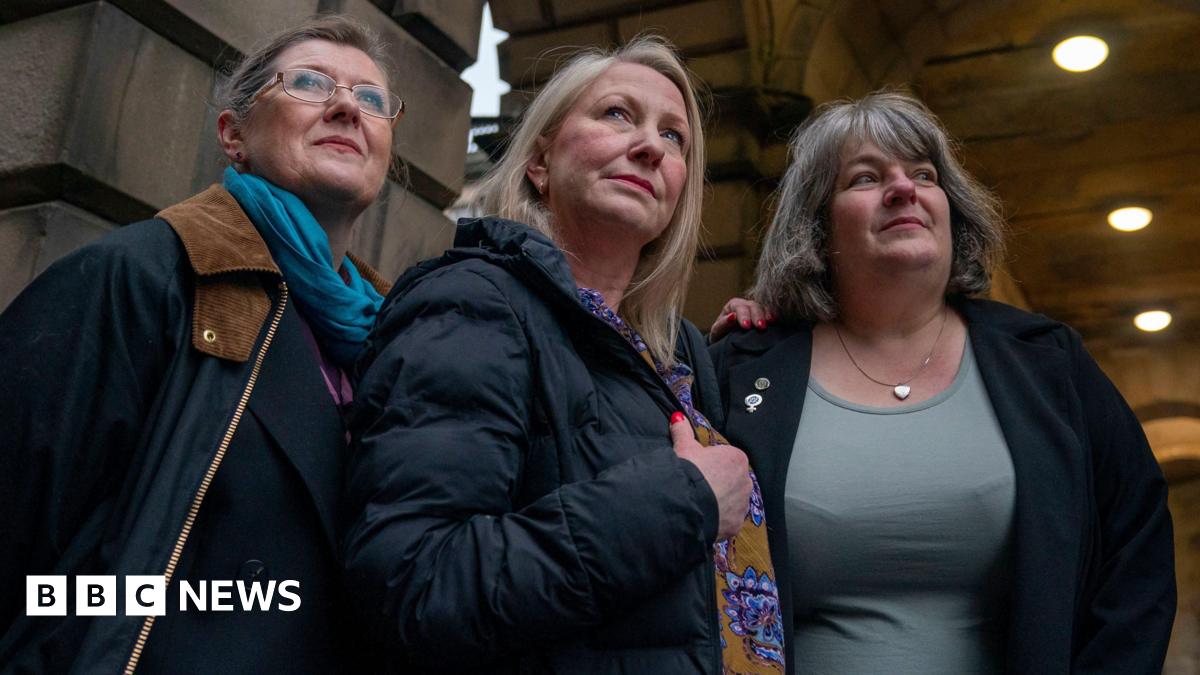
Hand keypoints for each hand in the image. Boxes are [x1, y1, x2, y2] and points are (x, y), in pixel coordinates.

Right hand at [669, 412, 750, 540]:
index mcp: (737, 458)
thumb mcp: (683, 447)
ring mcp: (742, 505)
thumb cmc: (688, 471)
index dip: (712, 464)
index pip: (727, 459)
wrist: (686, 504)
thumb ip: (683, 431)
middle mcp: (745, 481)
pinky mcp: (736, 525)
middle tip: (699, 486)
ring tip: (701, 503)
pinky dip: (719, 520)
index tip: (699, 469)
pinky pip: (728, 520)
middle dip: (720, 483)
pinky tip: (704, 518)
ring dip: (721, 502)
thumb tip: (677, 417)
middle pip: (733, 480)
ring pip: (733, 501)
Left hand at [709, 297, 775, 340]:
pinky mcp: (764, 316)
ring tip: (771, 322)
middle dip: (757, 315)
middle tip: (761, 327)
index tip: (746, 326)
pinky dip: (773, 315)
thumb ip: (723, 324)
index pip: (739, 307)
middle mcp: (746, 305)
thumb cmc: (721, 335)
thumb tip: (732, 316)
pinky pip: (770, 313)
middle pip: (753, 306)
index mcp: (733, 306)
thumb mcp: (717, 330)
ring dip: (767, 314)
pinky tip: (775, 321)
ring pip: (763, 308)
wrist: (727, 342)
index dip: (743, 315)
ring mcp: (756, 310)